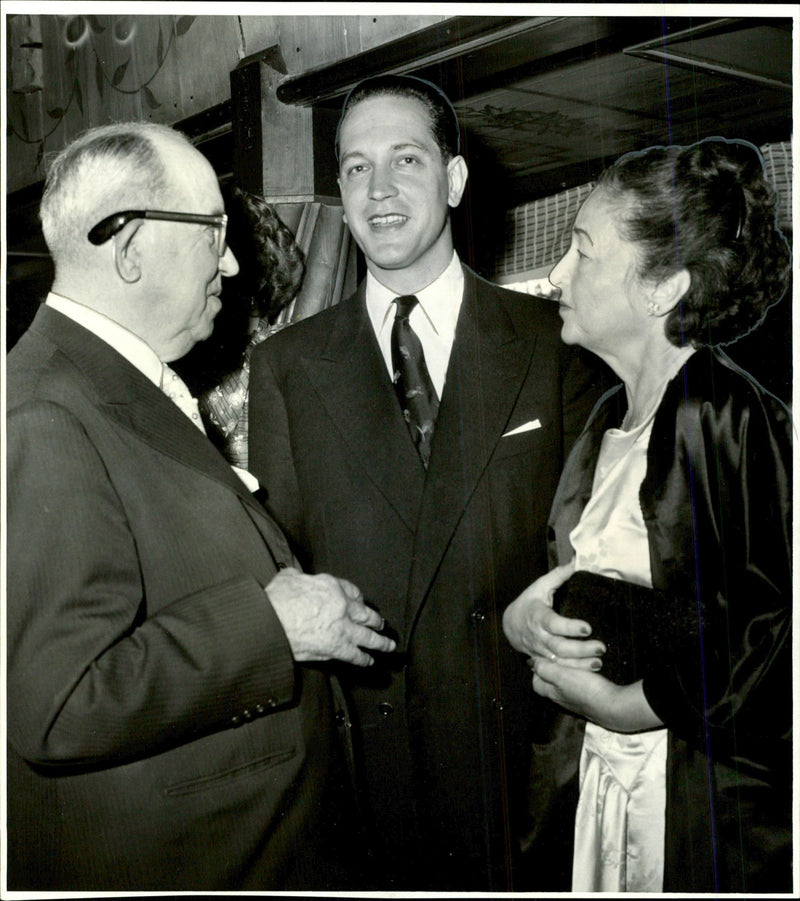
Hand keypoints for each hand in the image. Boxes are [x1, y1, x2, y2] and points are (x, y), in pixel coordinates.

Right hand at [266, 567, 395, 665]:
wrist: (270, 622)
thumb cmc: (275, 600)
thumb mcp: (288, 578)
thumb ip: (297, 577)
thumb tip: (295, 576)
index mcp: (331, 586)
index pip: (352, 591)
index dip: (357, 598)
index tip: (360, 602)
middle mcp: (342, 606)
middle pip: (366, 614)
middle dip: (375, 621)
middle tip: (381, 624)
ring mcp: (342, 628)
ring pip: (368, 636)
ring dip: (380, 642)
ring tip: (388, 646)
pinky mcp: (336, 648)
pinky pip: (355, 655)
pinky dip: (363, 659)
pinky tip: (368, 661)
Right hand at [503, 561, 604, 668]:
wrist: (510, 624)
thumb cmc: (529, 602)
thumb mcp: (540, 586)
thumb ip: (558, 575)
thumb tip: (575, 561)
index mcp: (538, 616)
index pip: (554, 624)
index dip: (569, 628)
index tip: (587, 628)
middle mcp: (539, 636)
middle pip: (559, 647)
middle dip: (581, 650)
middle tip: (601, 647)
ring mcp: (540, 651)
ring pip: (560, 662)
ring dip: (580, 664)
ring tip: (599, 662)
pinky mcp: (543, 660)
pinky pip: (558, 670)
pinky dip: (573, 672)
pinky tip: (590, 670)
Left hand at [531, 658, 662, 732]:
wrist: (613, 708)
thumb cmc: (586, 690)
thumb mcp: (561, 677)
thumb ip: (545, 669)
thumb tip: (531, 662)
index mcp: (551, 692)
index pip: (536, 680)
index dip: (538, 667)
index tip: (545, 656)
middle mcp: (560, 698)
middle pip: (550, 682)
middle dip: (554, 667)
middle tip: (561, 655)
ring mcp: (575, 700)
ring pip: (565, 682)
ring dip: (569, 670)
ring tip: (576, 659)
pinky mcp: (588, 699)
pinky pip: (579, 685)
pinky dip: (581, 675)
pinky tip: (588, 669)